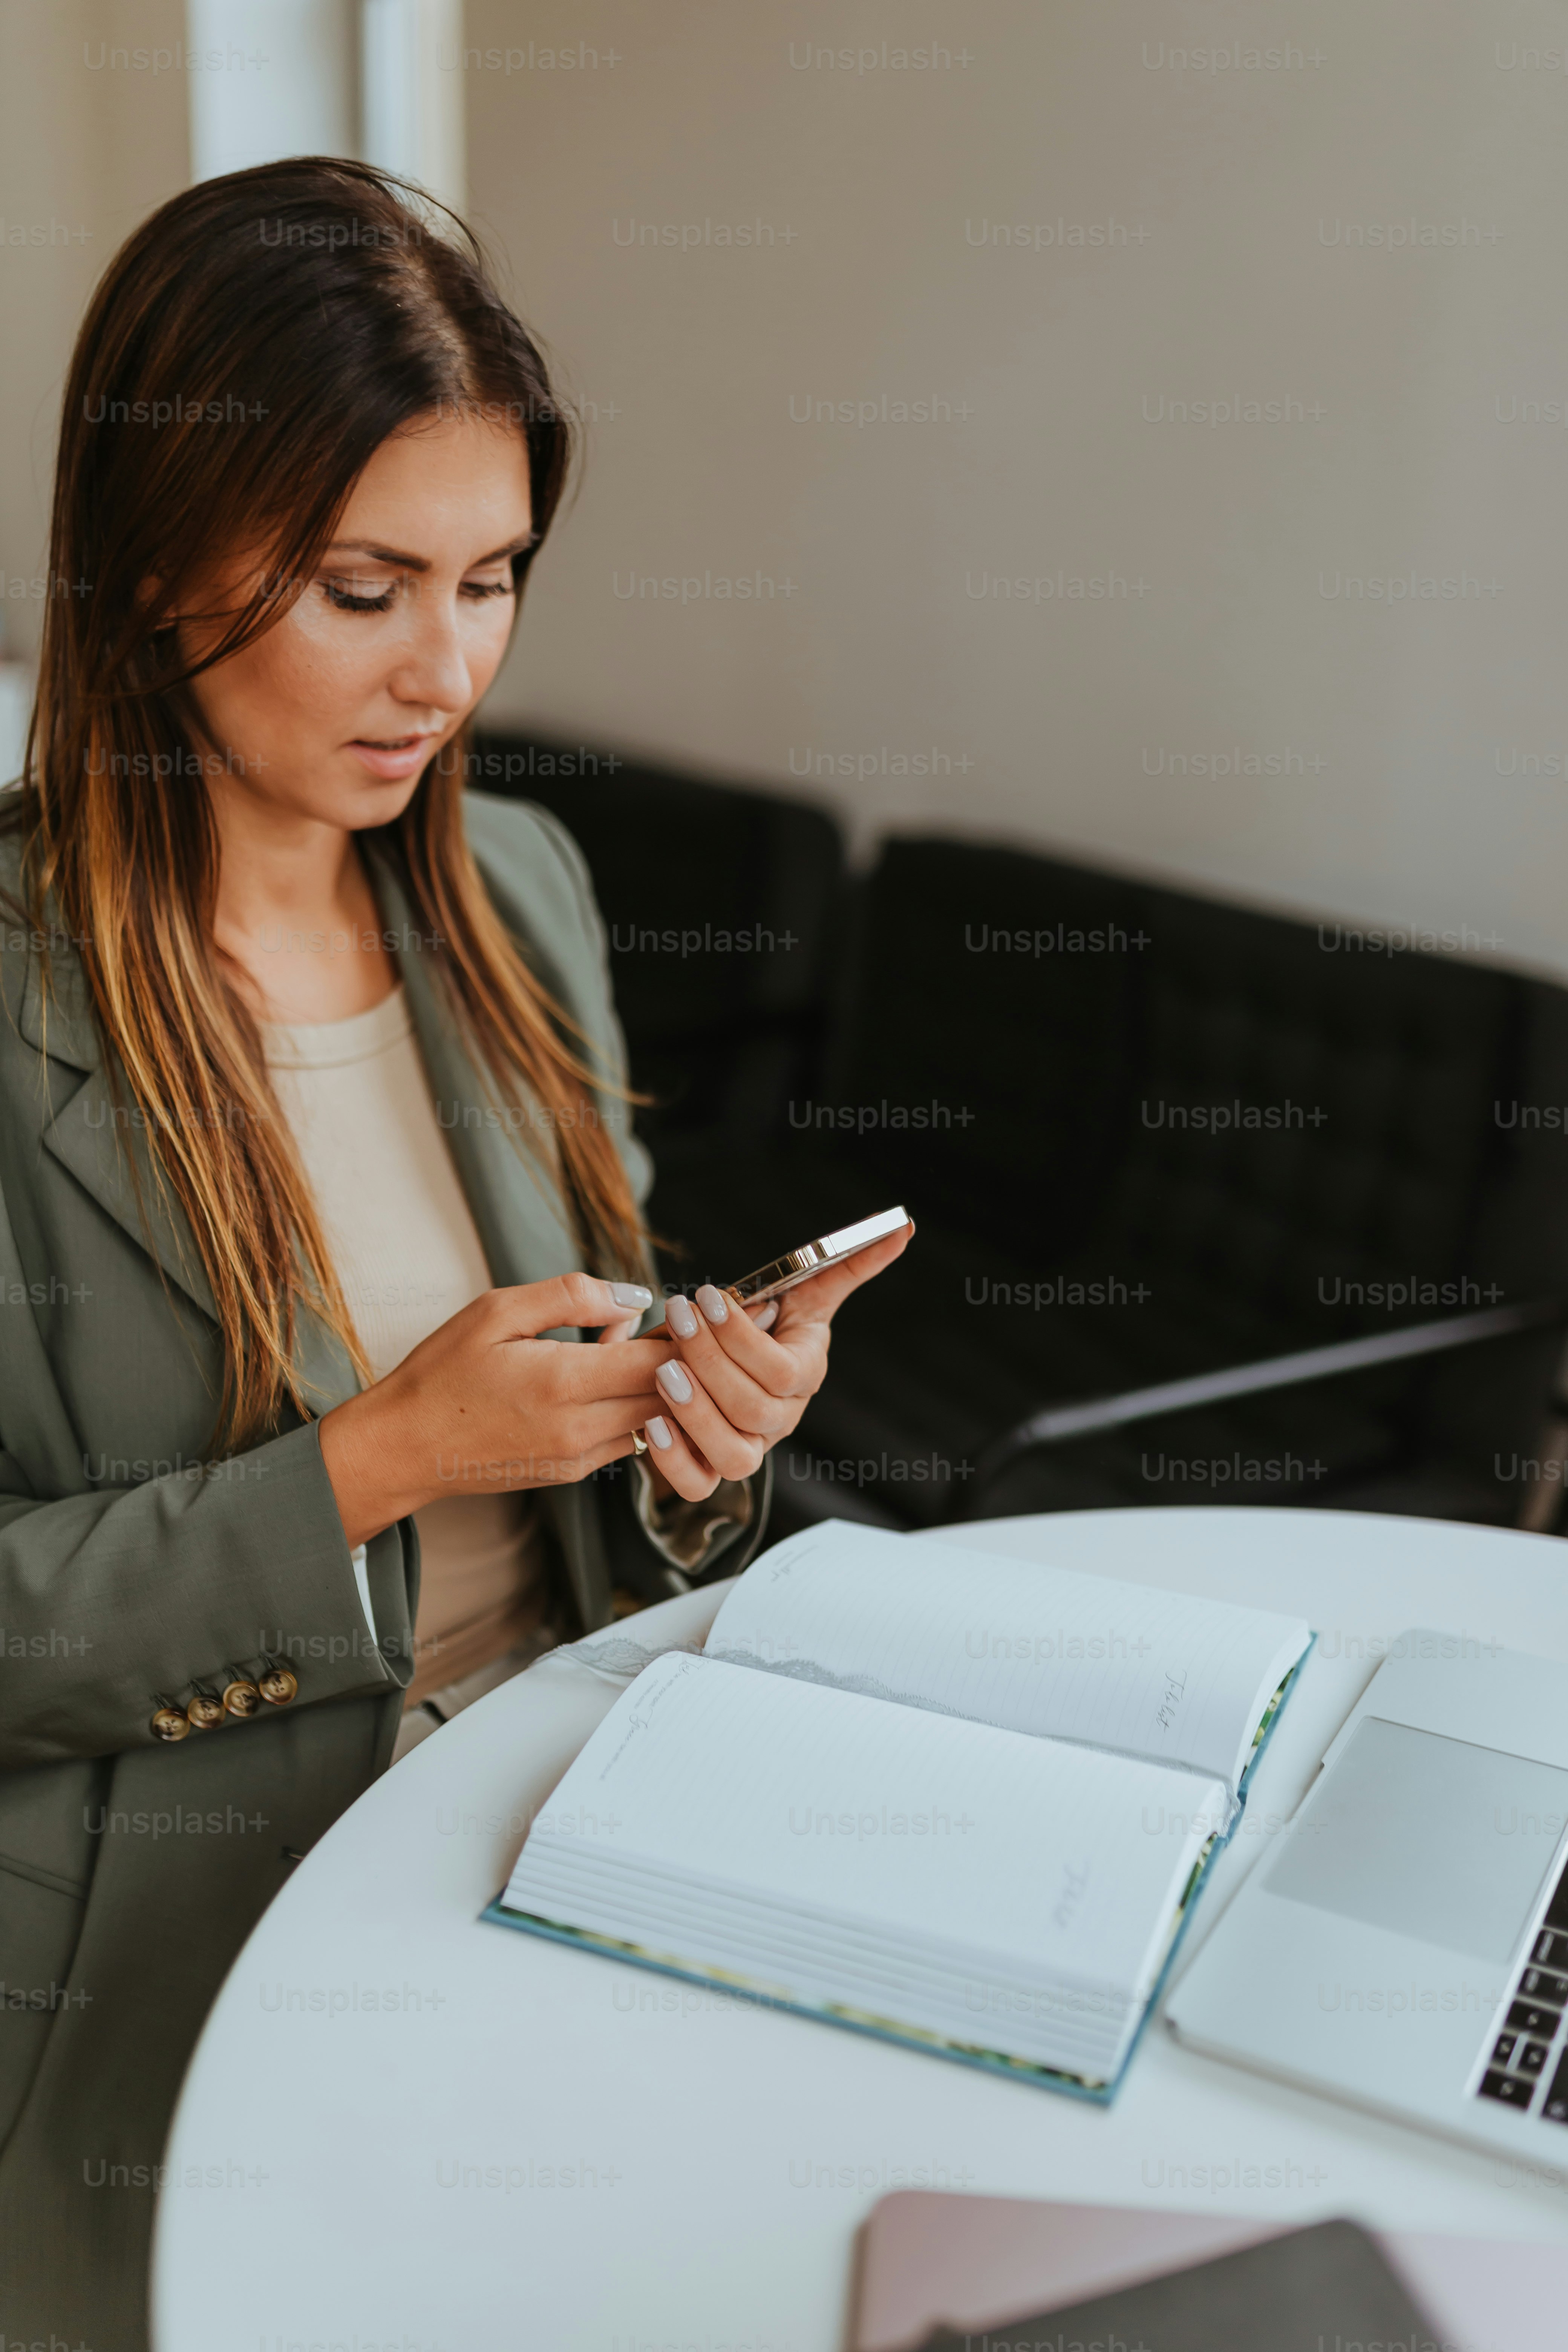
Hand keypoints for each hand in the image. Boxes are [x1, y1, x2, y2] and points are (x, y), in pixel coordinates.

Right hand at [319, 1274, 671, 1547]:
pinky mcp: (571, 1473)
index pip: (660, 1362)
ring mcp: (578, 1458)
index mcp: (563, 1381)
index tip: (686, 1311)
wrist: (404, 1445)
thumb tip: (635, 1297)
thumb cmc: (443, 1371)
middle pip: (669, 1396)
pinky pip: (625, 1438)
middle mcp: (579, 1428)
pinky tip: (598, 1377)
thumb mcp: (496, 1311)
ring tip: (622, 1346)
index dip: (684, 1336)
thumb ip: (572, 1296)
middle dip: (680, 1361)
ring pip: (653, 1421)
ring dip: (655, 1385)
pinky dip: (629, 1407)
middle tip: (671, 1324)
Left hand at [638, 1220, 913, 1501]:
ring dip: (696, 1413)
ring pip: (734, 1456)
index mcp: (805, 1376)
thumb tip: (904, 1225)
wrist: (733, 1360)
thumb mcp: (804, 1290)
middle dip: (710, 1361)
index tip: (706, 1296)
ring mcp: (749, 1449)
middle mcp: (781, 1420)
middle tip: (677, 1317)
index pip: (780, 1371)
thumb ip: (848, 1263)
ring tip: (663, 1370)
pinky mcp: (711, 1469)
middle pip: (753, 1409)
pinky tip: (653, 1424)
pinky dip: (675, 1461)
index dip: (741, 1338)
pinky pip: (699, 1486)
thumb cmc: (767, 1322)